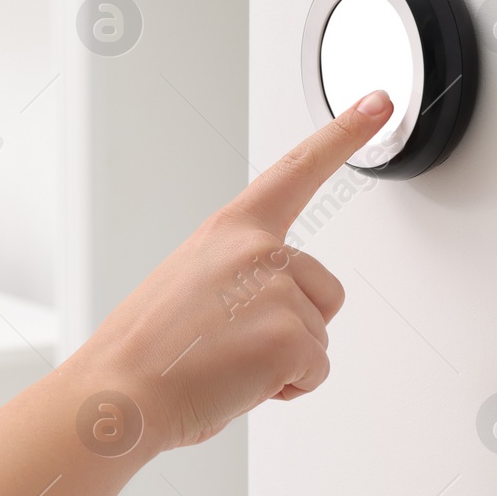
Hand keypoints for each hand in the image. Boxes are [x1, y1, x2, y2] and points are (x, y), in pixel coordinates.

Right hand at [67, 90, 394, 450]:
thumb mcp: (187, 286)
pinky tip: (238, 384)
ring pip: (319, 335)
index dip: (343, 135)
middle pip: (323, 291)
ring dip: (283, 361)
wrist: (118, 393)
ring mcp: (277, 291)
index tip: (378, 102)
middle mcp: (256, 250)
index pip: (295, 173)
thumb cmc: (142, 352)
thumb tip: (263, 307)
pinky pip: (316, 372)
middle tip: (225, 345)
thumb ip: (236, 275)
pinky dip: (286, 389)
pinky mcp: (292, 337)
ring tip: (224, 364)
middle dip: (291, 326)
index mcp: (227, 231)